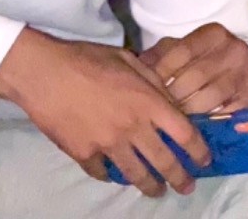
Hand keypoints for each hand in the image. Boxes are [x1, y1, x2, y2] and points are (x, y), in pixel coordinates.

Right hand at [0, 27, 210, 197]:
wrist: (43, 73)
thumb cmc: (86, 58)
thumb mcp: (125, 58)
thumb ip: (151, 78)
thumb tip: (167, 97)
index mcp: (147, 101)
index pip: (183, 133)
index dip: (198, 150)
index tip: (204, 160)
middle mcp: (133, 127)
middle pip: (165, 162)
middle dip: (179, 178)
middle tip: (186, 186)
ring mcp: (109, 145)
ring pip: (137, 175)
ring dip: (150, 186)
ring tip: (155, 190)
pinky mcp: (85, 155)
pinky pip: (104, 173)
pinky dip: (111, 175)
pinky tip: (114, 174)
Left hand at [139, 23, 247, 114]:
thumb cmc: (210, 59)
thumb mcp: (189, 49)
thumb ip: (164, 54)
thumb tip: (139, 67)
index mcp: (214, 34)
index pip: (182, 51)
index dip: (162, 71)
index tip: (146, 88)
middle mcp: (233, 49)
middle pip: (195, 75)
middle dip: (173, 96)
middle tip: (154, 112)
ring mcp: (247, 72)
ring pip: (210, 96)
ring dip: (188, 112)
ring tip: (171, 123)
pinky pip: (228, 112)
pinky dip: (210, 122)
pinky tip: (195, 130)